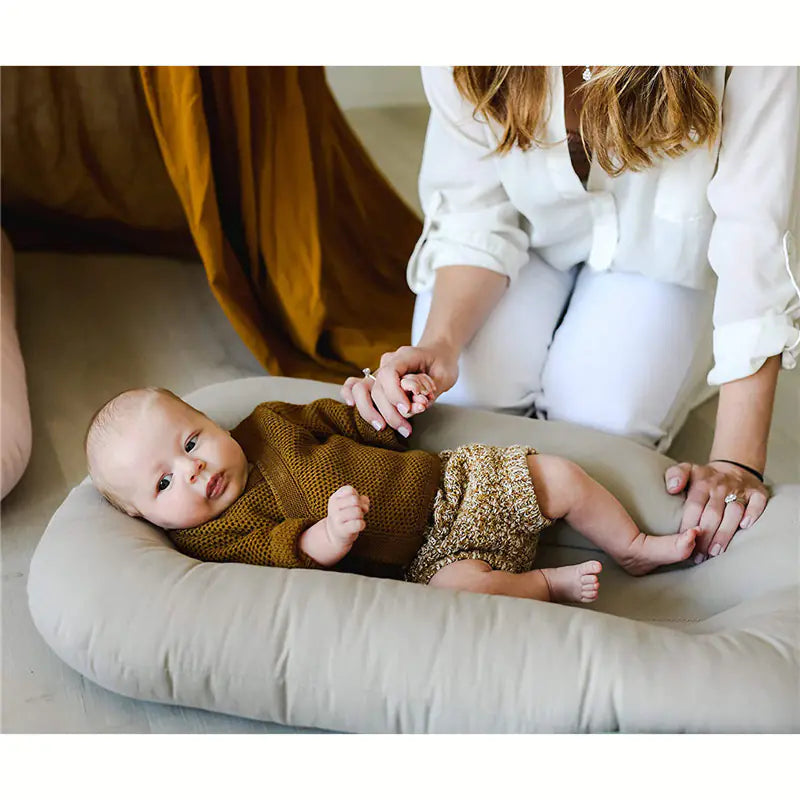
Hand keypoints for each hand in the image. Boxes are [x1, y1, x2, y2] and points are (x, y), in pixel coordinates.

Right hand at [325, 485, 369, 549]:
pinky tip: (358, 526)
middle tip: (356, 513)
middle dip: (360, 506)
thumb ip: (360, 499)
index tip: (353, 503)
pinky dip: (362, 524)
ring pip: (357, 511)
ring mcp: (337, 519)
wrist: (335, 534)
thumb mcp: (349, 505)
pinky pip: (359, 524)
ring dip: (361, 515)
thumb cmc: (345, 516)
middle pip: (355, 500)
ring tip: (356, 519)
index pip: (350, 490)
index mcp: (334, 498)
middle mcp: (333, 507)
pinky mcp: (342, 530)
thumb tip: (365, 502)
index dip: (356, 496)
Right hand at [340, 343, 458, 435]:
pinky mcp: (375, 382)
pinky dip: (349, 395)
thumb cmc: (442, 363)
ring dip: (369, 411)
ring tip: (383, 428)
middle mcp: (387, 363)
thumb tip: (417, 403)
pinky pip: (353, 385)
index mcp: (404, 356)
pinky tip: (351, 406)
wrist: (436, 354)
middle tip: (405, 429)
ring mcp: (379, 372)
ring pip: (361, 389)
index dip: (394, 394)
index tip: (407, 409)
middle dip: (389, 412)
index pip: (390, 374)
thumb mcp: (445, 374)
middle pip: (376, 387)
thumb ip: (430, 389)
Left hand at [664, 461, 768, 561]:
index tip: (684, 542)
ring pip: (733, 512)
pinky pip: (758, 503)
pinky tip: (744, 527)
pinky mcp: (757, 492)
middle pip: (713, 513)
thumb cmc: (705, 477)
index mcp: (701, 482)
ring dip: (725, 532)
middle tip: (699, 555)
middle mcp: (720, 486)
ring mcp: (740, 489)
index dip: (689, 525)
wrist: (734, 467)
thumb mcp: (686, 469)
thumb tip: (672, 488)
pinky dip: (752, 514)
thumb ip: (675, 476)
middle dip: (705, 536)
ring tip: (716, 551)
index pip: (694, 506)